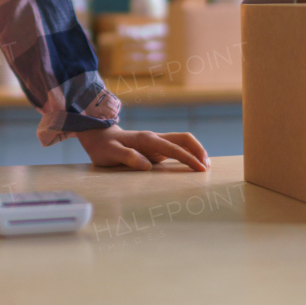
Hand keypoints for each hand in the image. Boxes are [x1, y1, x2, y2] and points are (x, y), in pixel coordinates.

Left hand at [76, 126, 208, 171]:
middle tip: (207, 167)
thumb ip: (127, 157)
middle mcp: (155, 138)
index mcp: (147, 139)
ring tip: (205, 166)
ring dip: (196, 151)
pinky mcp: (155, 148)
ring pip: (182, 142)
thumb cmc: (103, 147)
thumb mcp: (110, 153)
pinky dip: (188, 154)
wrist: (98, 136)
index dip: (188, 158)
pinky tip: (193, 164)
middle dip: (199, 151)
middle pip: (184, 139)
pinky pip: (176, 148)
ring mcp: (156, 142)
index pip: (173, 148)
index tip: (200, 168)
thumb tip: (147, 165)